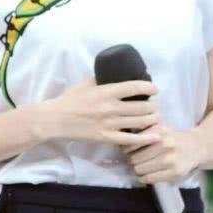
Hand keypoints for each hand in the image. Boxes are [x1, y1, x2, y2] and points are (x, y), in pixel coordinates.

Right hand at [45, 75, 159, 146]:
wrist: (57, 119)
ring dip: (151, 119)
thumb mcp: (86, 83)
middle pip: (141, 107)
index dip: (148, 88)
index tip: (155, 89)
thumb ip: (102, 78)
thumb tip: (116, 72)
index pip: (134, 88)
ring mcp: (109, 124)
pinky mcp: (106, 137)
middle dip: (152, 106)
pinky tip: (156, 136)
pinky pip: (130, 140)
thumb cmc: (71, 99)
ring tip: (154, 117)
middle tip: (153, 105)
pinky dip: (146, 138)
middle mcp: (110, 108)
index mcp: (106, 91)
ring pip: (139, 122)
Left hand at [121, 120, 205, 183]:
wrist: (196, 146)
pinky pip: (149, 179)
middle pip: (134, 158)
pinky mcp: (175, 173)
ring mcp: (170, 160)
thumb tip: (121, 142)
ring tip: (140, 166)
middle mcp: (165, 144)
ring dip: (137, 170)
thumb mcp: (159, 127)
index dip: (126, 149)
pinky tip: (146, 174)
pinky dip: (144, 178)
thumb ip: (143, 131)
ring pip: (140, 169)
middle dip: (131, 160)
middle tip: (134, 159)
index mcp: (159, 131)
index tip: (127, 150)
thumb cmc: (172, 137)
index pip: (132, 144)